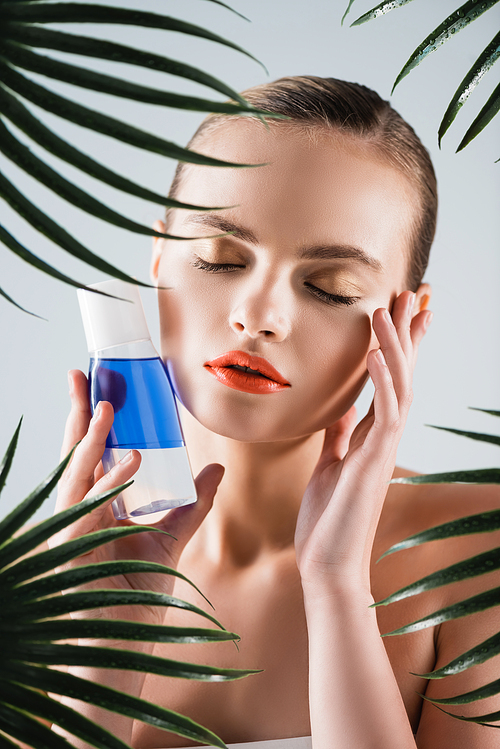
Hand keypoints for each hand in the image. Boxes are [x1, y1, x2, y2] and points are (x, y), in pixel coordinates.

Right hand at [51, 369, 223, 623]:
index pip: (93, 454)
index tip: (99, 387)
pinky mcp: (71, 547)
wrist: (124, 644)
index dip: (93, 421)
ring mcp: (71, 528)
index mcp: (99, 506)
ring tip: (106, 407)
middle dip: (76, 414)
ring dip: (89, 439)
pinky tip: (127, 458)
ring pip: (74, 473)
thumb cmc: (139, 597)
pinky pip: (85, 505)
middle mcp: (81, 512)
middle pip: (75, 454)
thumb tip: (217, 467)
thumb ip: (193, 503)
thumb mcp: (172, 537)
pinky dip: (106, 480)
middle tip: (79, 376)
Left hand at [294, 291, 431, 597]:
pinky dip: (382, 381)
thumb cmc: (328, 518)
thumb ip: (339, 434)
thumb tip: (341, 407)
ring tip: (391, 307)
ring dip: (395, 345)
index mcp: (371, 434)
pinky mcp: (375, 462)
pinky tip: (378, 354)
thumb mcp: (330, 463)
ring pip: (400, 386)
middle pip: (403, 373)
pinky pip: (385, 414)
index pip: (389, 380)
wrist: (327, 563)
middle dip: (408, 332)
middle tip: (415, 293)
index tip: (404, 312)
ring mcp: (383, 448)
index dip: (398, 345)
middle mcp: (384, 436)